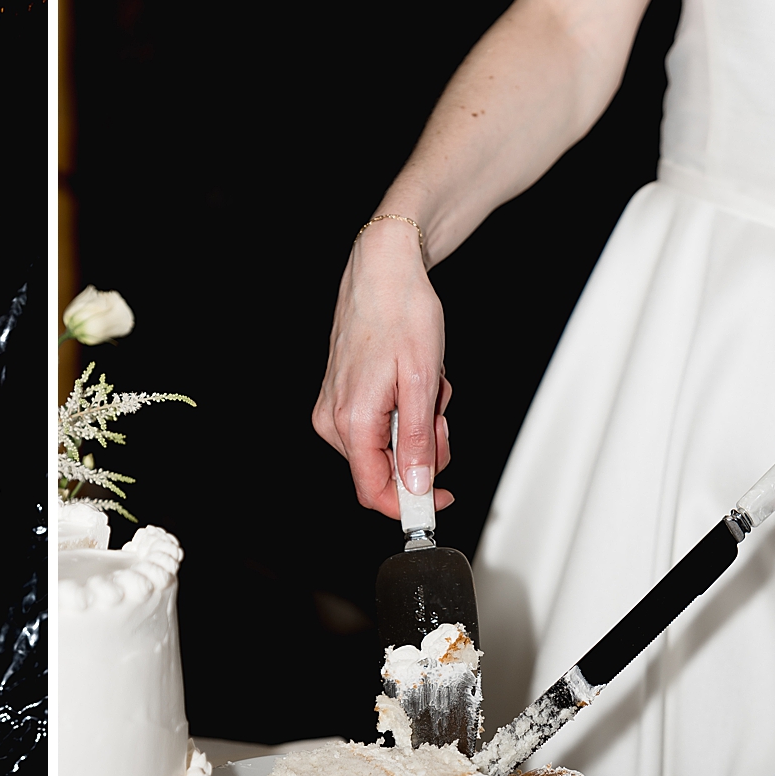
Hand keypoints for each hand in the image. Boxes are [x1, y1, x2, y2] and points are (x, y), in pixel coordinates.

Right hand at [313, 219, 454, 518]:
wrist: (382, 272)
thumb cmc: (402, 313)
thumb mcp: (424, 382)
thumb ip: (419, 441)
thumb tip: (416, 486)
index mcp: (352, 420)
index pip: (373, 490)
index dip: (410, 503)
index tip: (441, 498)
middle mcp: (333, 420)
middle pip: (383, 469)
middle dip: (422, 450)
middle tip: (441, 413)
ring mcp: (333, 408)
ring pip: (384, 446)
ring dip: (417, 426)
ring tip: (427, 385)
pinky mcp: (339, 397)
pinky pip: (377, 425)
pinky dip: (404, 411)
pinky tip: (411, 381)